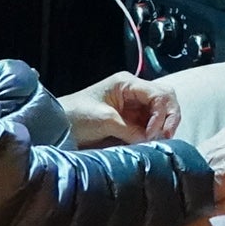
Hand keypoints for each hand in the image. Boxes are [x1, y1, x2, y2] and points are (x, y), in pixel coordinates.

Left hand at [63, 71, 181, 146]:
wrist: (56, 126)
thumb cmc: (75, 116)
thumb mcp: (104, 121)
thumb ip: (131, 130)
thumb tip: (151, 141)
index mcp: (128, 83)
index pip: (159, 94)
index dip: (161, 114)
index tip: (152, 134)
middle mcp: (134, 91)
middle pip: (165, 98)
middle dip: (169, 117)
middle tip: (164, 137)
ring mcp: (133, 105)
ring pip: (161, 111)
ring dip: (163, 126)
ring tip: (158, 141)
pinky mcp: (130, 119)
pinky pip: (151, 123)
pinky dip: (155, 132)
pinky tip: (152, 142)